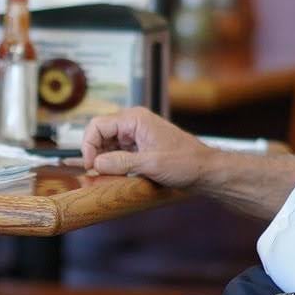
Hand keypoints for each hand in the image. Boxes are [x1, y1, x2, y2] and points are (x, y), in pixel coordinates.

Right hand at [79, 107, 213, 189]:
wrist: (206, 170)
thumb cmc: (186, 163)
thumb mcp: (151, 164)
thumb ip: (121, 162)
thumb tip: (95, 164)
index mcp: (135, 119)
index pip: (98, 125)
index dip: (88, 145)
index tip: (90, 166)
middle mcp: (133, 123)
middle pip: (100, 134)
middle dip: (95, 153)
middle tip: (95, 173)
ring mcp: (136, 134)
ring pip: (107, 144)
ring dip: (103, 159)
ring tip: (105, 175)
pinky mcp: (139, 147)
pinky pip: (118, 152)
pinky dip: (113, 163)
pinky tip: (115, 175)